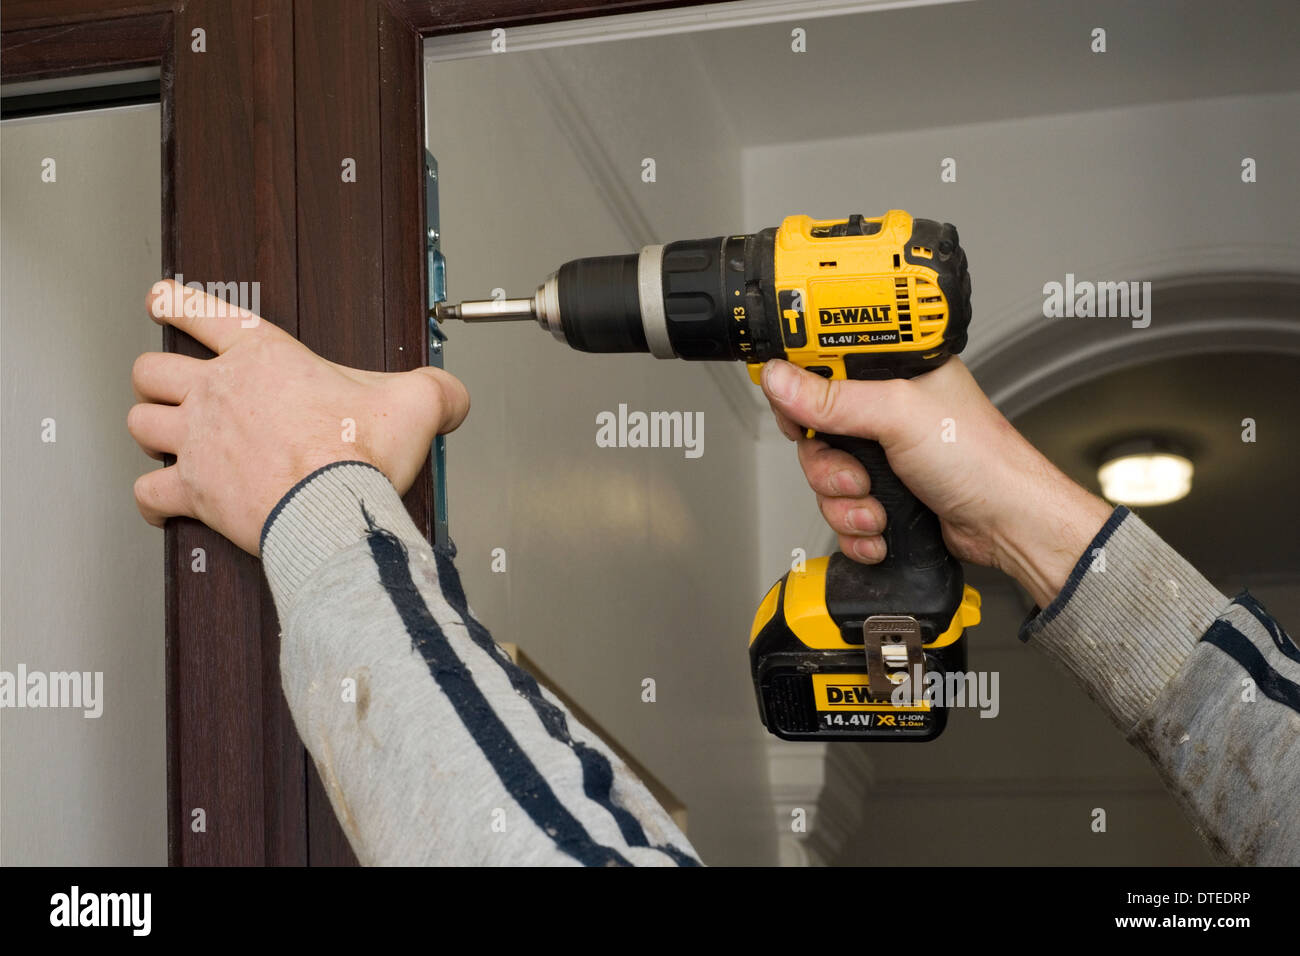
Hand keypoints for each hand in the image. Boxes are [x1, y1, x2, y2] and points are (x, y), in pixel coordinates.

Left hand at [128, 279, 468, 554]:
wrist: (334, 511)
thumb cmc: (361, 455)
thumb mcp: (416, 403)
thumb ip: (436, 389)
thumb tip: (453, 396)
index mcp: (263, 357)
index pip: (196, 309)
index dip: (172, 301)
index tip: (162, 300)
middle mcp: (219, 393)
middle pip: (151, 369)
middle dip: (156, 377)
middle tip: (172, 386)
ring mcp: (199, 442)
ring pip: (139, 422)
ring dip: (150, 428)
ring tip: (166, 437)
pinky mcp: (193, 491)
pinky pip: (147, 491)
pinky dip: (150, 497)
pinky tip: (162, 499)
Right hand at [759, 357, 1112, 607]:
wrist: (1008, 525)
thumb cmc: (981, 459)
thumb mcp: (899, 415)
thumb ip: (834, 399)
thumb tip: (780, 379)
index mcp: (893, 372)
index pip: (823, 367)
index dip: (801, 394)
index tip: (797, 417)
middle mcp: (885, 410)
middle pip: (814, 432)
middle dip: (828, 466)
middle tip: (856, 475)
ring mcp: (883, 454)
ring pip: (824, 476)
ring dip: (844, 503)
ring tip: (876, 507)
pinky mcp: (884, 492)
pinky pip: (840, 509)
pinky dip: (854, 527)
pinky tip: (880, 527)